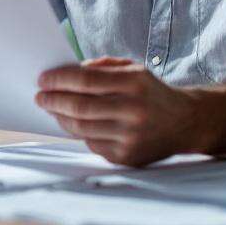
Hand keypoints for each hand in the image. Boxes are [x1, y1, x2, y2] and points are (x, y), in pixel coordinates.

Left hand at [35, 56, 212, 165]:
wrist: (185, 122)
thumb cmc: (152, 92)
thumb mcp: (133, 69)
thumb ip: (101, 67)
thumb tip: (67, 72)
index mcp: (135, 83)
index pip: (86, 80)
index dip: (59, 79)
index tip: (43, 79)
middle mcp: (134, 111)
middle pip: (80, 106)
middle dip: (54, 100)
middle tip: (40, 96)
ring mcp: (131, 137)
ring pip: (82, 128)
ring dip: (60, 117)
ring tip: (51, 108)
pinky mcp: (127, 157)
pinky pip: (91, 143)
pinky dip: (78, 132)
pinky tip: (72, 123)